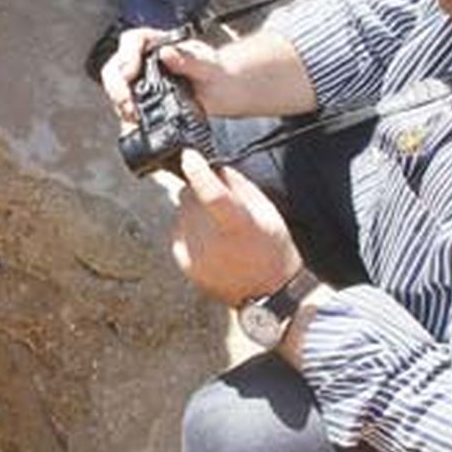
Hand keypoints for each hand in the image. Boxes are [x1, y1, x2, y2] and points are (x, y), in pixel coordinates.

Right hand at [100, 29, 230, 124]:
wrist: (225, 94)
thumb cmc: (217, 73)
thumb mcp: (210, 66)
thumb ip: (190, 59)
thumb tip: (166, 53)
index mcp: (159, 43)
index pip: (134, 41)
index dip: (127, 55)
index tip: (130, 72)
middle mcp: (146, 60)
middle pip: (117, 66)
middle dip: (116, 85)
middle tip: (127, 101)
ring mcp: (142, 81)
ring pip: (116, 87)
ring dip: (120, 102)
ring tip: (133, 115)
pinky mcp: (142, 101)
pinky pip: (125, 106)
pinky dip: (127, 116)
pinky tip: (136, 123)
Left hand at [171, 149, 302, 306]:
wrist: (267, 296)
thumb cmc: (272, 250)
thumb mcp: (268, 213)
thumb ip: (240, 187)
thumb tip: (216, 168)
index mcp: (237, 225)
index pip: (212, 192)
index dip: (198, 171)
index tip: (189, 155)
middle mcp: (210, 240)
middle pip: (188, 196)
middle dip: (199, 191)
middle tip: (222, 204)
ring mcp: (193, 253)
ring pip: (181, 212)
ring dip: (195, 211)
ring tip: (220, 230)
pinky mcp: (181, 261)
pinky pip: (178, 231)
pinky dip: (190, 230)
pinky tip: (212, 243)